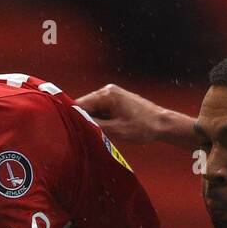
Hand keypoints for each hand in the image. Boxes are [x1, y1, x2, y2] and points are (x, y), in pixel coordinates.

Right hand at [74, 83, 192, 146]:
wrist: (162, 124)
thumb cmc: (142, 127)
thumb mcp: (115, 130)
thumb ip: (94, 126)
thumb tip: (76, 124)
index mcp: (106, 94)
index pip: (80, 104)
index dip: (72, 117)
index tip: (64, 129)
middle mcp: (108, 90)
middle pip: (86, 107)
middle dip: (83, 121)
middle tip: (77, 136)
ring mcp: (113, 95)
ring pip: (94, 110)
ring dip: (92, 122)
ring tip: (92, 135)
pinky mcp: (118, 102)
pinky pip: (103, 111)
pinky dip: (101, 121)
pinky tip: (102, 132)